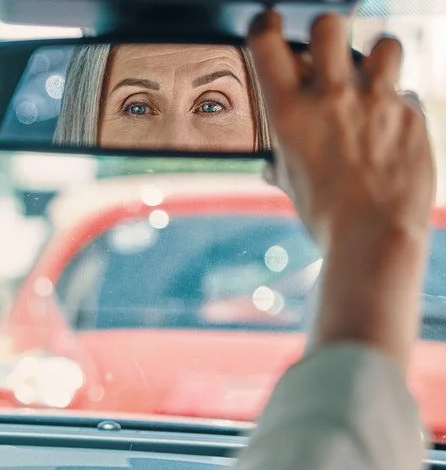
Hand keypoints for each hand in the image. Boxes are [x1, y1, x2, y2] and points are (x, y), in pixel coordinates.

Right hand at [250, 11, 433, 250]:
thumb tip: (273, 161)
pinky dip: (397, 104)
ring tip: (371, 80)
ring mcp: (377, 101)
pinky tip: (390, 129)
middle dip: (326, 34)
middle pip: (329, 24)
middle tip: (327, 54)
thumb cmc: (324, 216)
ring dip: (375, 58)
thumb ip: (282, 157)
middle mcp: (332, 96)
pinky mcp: (412, 114)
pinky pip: (406, 91)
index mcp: (289, 111)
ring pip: (383, 44)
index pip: (267, 41)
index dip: (266, 26)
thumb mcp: (289, 183)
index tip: (269, 25)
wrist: (374, 235)